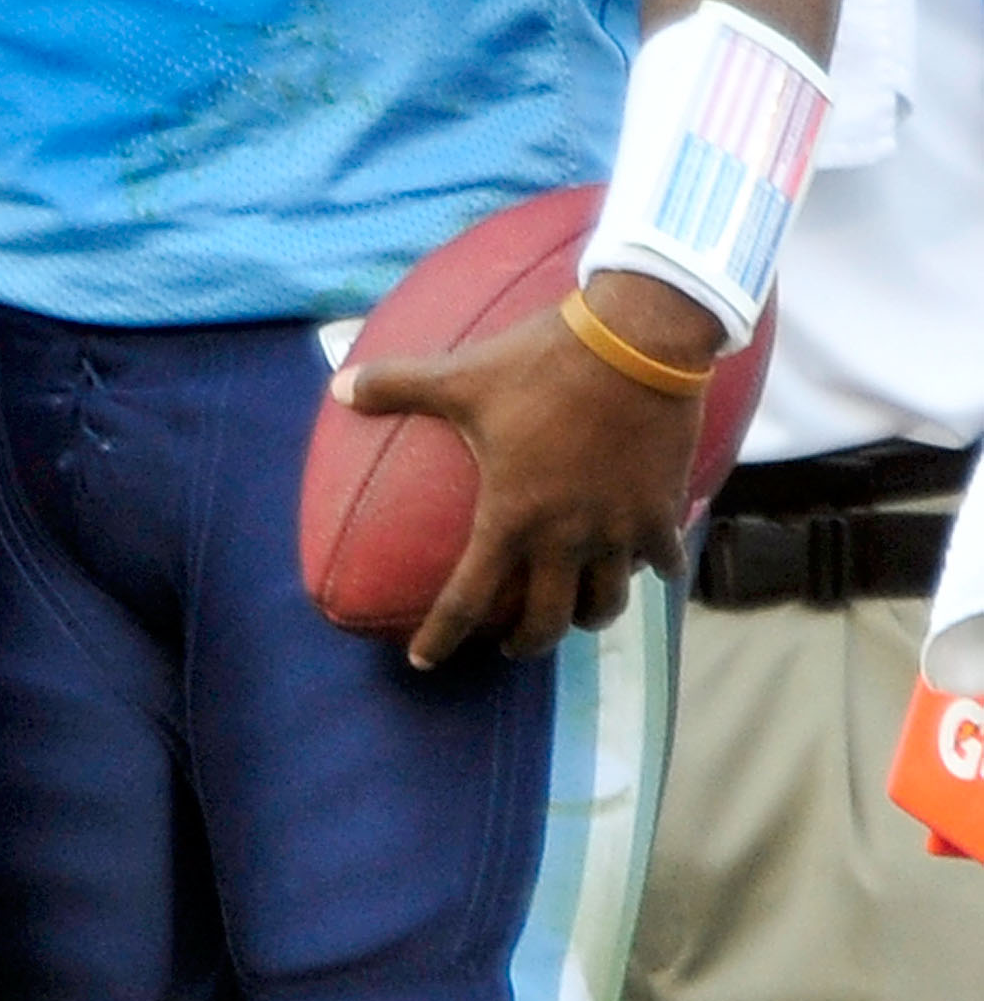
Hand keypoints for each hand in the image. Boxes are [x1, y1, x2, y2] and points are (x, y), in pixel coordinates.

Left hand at [334, 268, 711, 667]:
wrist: (634, 339)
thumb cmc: (541, 362)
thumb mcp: (461, 375)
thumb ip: (396, 385)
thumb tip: (338, 387)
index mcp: (512, 516)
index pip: (468, 598)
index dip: (442, 636)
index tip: (423, 661)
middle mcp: (567, 537)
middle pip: (549, 623)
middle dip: (527, 643)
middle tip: (510, 643)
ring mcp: (619, 529)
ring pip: (608, 603)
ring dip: (588, 615)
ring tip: (575, 608)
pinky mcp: (661, 510)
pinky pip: (662, 560)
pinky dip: (652, 568)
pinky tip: (645, 561)